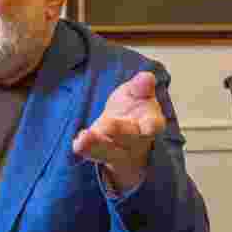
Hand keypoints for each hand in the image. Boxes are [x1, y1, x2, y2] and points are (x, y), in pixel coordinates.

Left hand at [72, 71, 165, 189]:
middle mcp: (137, 141)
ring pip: (110, 151)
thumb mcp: (137, 92)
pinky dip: (85, 148)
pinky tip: (77, 143)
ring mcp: (119, 151)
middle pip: (129, 139)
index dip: (151, 126)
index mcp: (150, 122)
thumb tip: (147, 77)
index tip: (148, 127)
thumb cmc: (132, 107)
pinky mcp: (101, 154)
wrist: (118, 127)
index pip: (154, 125)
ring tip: (84, 138)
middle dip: (119, 132)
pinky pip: (93, 154)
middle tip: (106, 123)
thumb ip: (141, 86)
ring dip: (97, 145)